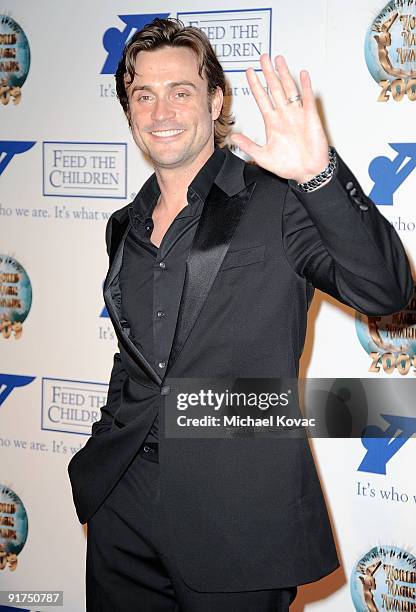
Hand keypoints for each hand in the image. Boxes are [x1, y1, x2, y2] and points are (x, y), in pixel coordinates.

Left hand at [230, 55, 328, 183]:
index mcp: (272, 123)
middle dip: (268, 73)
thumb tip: (233, 137)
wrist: (308, 172)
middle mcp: (284, 115)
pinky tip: (302, 74)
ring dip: (284, 74)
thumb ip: (248, 145)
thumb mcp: (263, 157)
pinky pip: (307, 99)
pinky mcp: (310, 117)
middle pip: (274, 88)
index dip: (255, 85)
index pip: (262, 98)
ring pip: (289, 89)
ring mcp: (297, 115)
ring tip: (278, 60)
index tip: (249, 73)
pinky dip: (305, 86)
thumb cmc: (288, 166)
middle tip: (263, 58)